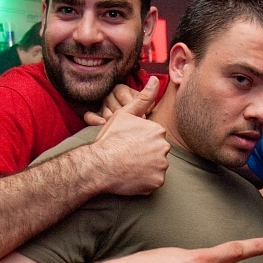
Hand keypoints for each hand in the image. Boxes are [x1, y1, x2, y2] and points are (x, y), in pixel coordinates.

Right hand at [88, 80, 169, 195]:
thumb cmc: (109, 139)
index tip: (127, 144)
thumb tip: (155, 80)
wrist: (99, 165)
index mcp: (158, 130)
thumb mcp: (124, 114)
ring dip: (146, 168)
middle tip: (128, 157)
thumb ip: (143, 98)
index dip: (140, 141)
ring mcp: (162, 166)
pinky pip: (154, 181)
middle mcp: (164, 147)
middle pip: (158, 152)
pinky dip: (145, 181)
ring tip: (129, 167)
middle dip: (146, 154)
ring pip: (157, 167)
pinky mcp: (157, 182)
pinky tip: (131, 177)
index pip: (154, 137)